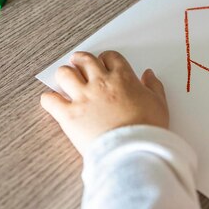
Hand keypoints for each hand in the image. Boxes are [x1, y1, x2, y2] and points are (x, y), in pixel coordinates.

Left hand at [40, 51, 168, 154]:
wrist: (133, 151)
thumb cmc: (148, 129)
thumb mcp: (159, 104)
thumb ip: (154, 86)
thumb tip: (148, 74)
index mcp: (123, 78)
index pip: (110, 57)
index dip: (106, 59)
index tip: (104, 64)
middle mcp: (100, 82)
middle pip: (85, 60)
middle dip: (81, 60)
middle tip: (79, 64)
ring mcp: (83, 97)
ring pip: (65, 73)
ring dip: (65, 75)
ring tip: (66, 80)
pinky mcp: (68, 115)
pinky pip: (50, 100)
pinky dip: (49, 99)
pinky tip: (53, 102)